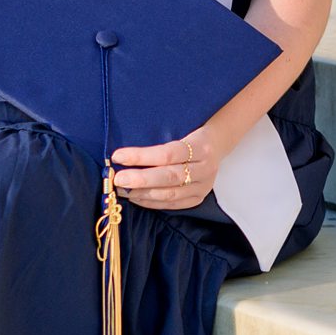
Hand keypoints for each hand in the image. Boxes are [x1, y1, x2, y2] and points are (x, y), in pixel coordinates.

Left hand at [111, 122, 240, 210]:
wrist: (217, 144)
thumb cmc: (191, 134)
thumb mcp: (181, 130)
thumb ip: (158, 142)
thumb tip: (123, 155)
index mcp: (201, 146)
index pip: (167, 154)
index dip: (141, 156)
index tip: (118, 156)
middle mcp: (205, 168)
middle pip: (169, 176)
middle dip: (140, 179)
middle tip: (118, 179)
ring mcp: (204, 185)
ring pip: (170, 194)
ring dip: (143, 193)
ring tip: (123, 190)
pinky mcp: (198, 197)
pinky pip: (173, 204)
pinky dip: (152, 202)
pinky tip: (136, 198)